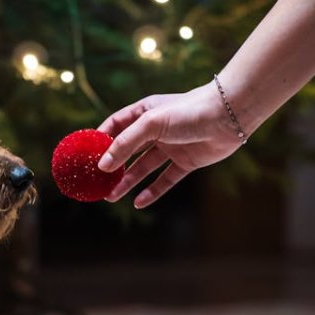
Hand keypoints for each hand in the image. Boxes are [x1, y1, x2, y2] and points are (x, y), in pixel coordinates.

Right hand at [97, 82, 241, 207]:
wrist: (228, 116)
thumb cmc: (189, 111)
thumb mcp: (151, 124)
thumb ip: (126, 144)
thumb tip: (104, 165)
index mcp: (145, 112)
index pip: (115, 125)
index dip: (101, 139)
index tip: (85, 155)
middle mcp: (156, 129)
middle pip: (128, 150)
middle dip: (112, 166)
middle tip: (97, 182)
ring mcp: (171, 146)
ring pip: (143, 167)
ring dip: (127, 181)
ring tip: (111, 196)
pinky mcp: (186, 161)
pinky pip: (165, 179)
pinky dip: (152, 191)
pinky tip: (138, 202)